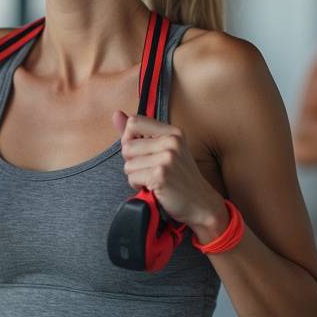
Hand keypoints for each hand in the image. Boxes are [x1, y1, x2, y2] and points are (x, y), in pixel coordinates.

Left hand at [113, 111, 227, 242]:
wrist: (201, 203)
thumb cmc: (180, 177)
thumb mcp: (164, 149)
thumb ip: (138, 132)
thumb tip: (116, 114)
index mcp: (172, 132)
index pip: (134, 122)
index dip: (129, 138)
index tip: (140, 152)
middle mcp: (171, 142)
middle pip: (127, 146)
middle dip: (133, 162)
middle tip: (150, 170)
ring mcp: (166, 158)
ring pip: (128, 165)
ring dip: (136, 176)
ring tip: (153, 179)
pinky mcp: (160, 175)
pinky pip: (132, 178)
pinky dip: (138, 186)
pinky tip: (153, 187)